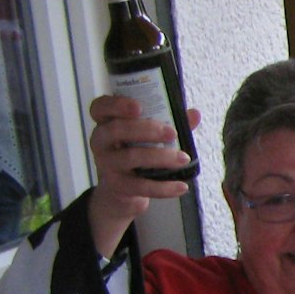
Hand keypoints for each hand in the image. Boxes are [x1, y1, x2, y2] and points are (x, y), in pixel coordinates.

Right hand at [87, 95, 198, 257]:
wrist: (123, 188)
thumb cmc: (138, 151)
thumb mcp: (150, 134)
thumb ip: (170, 122)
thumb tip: (194, 114)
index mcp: (107, 122)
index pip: (100, 107)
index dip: (116, 105)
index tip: (139, 107)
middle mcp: (101, 141)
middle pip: (116, 130)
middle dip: (147, 129)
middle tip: (173, 133)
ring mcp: (106, 164)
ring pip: (130, 157)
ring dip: (160, 157)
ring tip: (184, 158)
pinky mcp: (116, 186)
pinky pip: (140, 186)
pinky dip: (163, 187)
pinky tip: (182, 186)